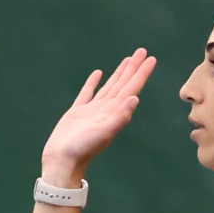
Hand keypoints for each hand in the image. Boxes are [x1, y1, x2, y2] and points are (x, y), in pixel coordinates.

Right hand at [41, 49, 157, 183]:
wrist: (63, 161)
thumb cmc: (83, 149)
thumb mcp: (104, 132)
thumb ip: (120, 116)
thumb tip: (135, 98)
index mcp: (114, 112)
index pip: (131, 88)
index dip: (141, 73)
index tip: (151, 59)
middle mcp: (106, 110)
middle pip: (123, 84)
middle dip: (133, 68)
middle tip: (142, 51)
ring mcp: (92, 110)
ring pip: (109, 86)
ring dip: (118, 73)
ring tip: (126, 60)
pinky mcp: (78, 112)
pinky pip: (88, 93)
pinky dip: (93, 83)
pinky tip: (98, 73)